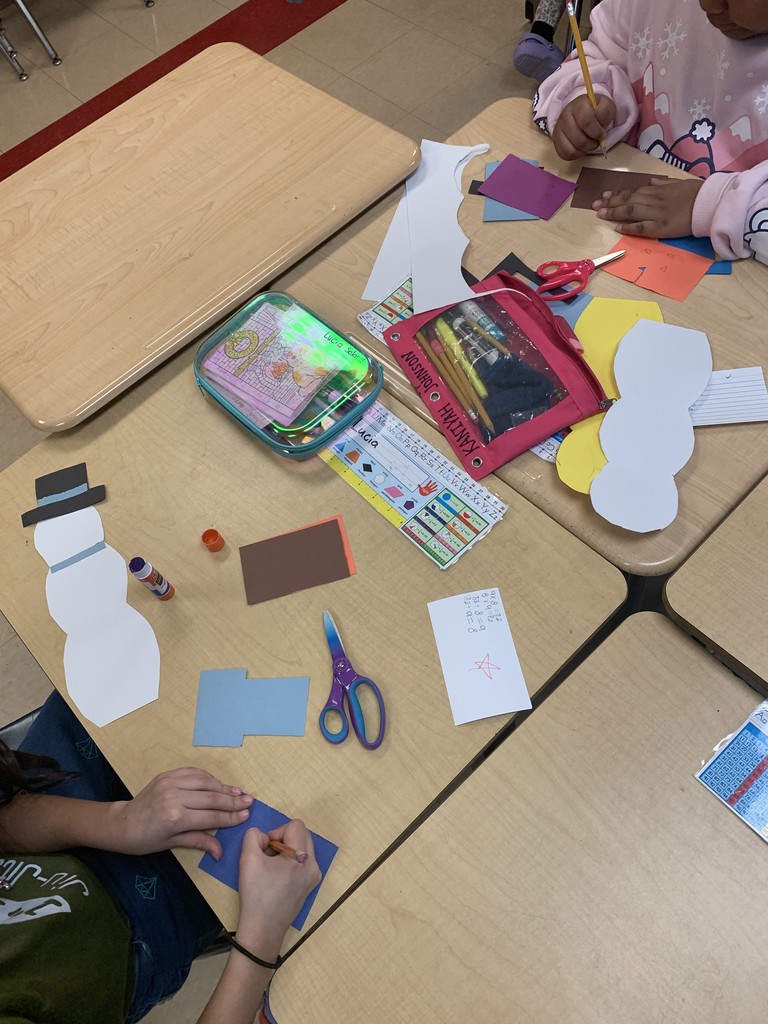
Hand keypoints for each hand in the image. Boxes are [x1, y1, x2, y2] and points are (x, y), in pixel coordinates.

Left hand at [106, 767, 253, 857]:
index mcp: (175, 818)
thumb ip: (199, 841)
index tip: (246, 815)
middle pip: (211, 798)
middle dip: (232, 801)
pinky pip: (193, 772)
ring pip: (205, 782)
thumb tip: (221, 851)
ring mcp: (170, 783)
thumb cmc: (145, 840)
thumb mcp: (171, 844)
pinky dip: (208, 777)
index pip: (211, 817)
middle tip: (249, 801)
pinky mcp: (167, 775)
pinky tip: (218, 783)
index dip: (230, 817)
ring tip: (238, 792)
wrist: (121, 824)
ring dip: (223, 787)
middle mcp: (174, 797)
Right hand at [235, 821, 321, 960]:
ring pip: (302, 847)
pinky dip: (290, 861)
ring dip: (287, 850)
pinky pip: (303, 861)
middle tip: (267, 856)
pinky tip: (277, 877)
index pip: (295, 825)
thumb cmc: (256, 894)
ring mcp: (315, 876)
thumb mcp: (248, 858)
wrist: (263, 929)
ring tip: (271, 867)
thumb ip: (253, 836)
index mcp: (302, 857)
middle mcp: (314, 865)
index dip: (277, 832)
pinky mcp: (311, 885)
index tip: (266, 849)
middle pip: (302, 834)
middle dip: (283, 839)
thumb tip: (265, 836)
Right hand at [552, 94, 615, 159]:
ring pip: (572, 149)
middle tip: (596, 139)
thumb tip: (601, 123)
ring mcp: (558, 129)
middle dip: (592, 143)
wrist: (582, 113)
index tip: (603, 133)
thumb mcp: (605, 106)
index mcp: (578, 105)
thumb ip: (605, 111)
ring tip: (589, 143)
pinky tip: (581, 147)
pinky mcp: (556, 141)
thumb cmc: (595, 111)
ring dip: (585, 149)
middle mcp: (565, 116)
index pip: (586, 121)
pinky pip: (567, 154)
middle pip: (580, 140)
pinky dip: (577, 154)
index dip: (597, 131)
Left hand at [592, 178, 703, 237]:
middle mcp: (654, 200)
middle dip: (610, 202)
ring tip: (600, 213)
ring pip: (630, 211)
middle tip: (594, 204)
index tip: (604, 195)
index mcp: (658, 190)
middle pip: (628, 200)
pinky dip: (629, 227)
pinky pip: (641, 227)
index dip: (617, 194)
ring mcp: (656, 214)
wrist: (710, 203)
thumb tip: (652, 181)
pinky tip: (617, 227)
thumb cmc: (698, 193)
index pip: (633, 191)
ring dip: (614, 212)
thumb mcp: (680, 183)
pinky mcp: (661, 227)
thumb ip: (664, 183)